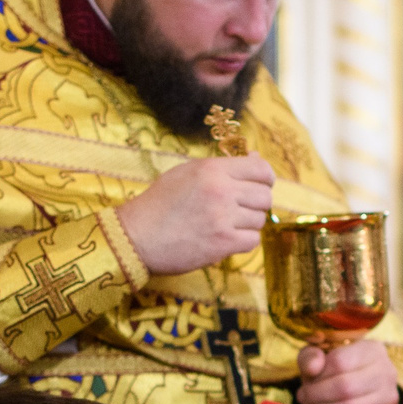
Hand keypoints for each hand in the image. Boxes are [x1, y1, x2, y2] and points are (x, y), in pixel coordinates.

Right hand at [114, 155, 274, 276]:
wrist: (136, 236)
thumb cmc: (158, 204)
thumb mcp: (186, 173)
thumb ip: (222, 167)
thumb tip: (256, 160)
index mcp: (212, 169)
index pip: (260, 168)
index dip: (265, 178)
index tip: (261, 186)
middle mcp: (221, 191)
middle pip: (264, 196)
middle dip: (257, 204)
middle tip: (241, 210)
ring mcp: (223, 218)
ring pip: (259, 220)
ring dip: (247, 224)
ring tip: (226, 225)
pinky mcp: (223, 243)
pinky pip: (252, 241)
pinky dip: (243, 242)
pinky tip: (226, 239)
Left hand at [297, 339, 397, 403]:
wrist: (364, 389)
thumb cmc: (336, 370)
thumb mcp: (320, 357)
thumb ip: (310, 357)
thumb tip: (312, 368)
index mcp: (372, 350)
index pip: (339, 361)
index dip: (317, 375)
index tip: (306, 382)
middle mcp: (386, 372)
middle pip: (345, 387)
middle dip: (317, 395)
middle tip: (304, 398)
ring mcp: (389, 398)